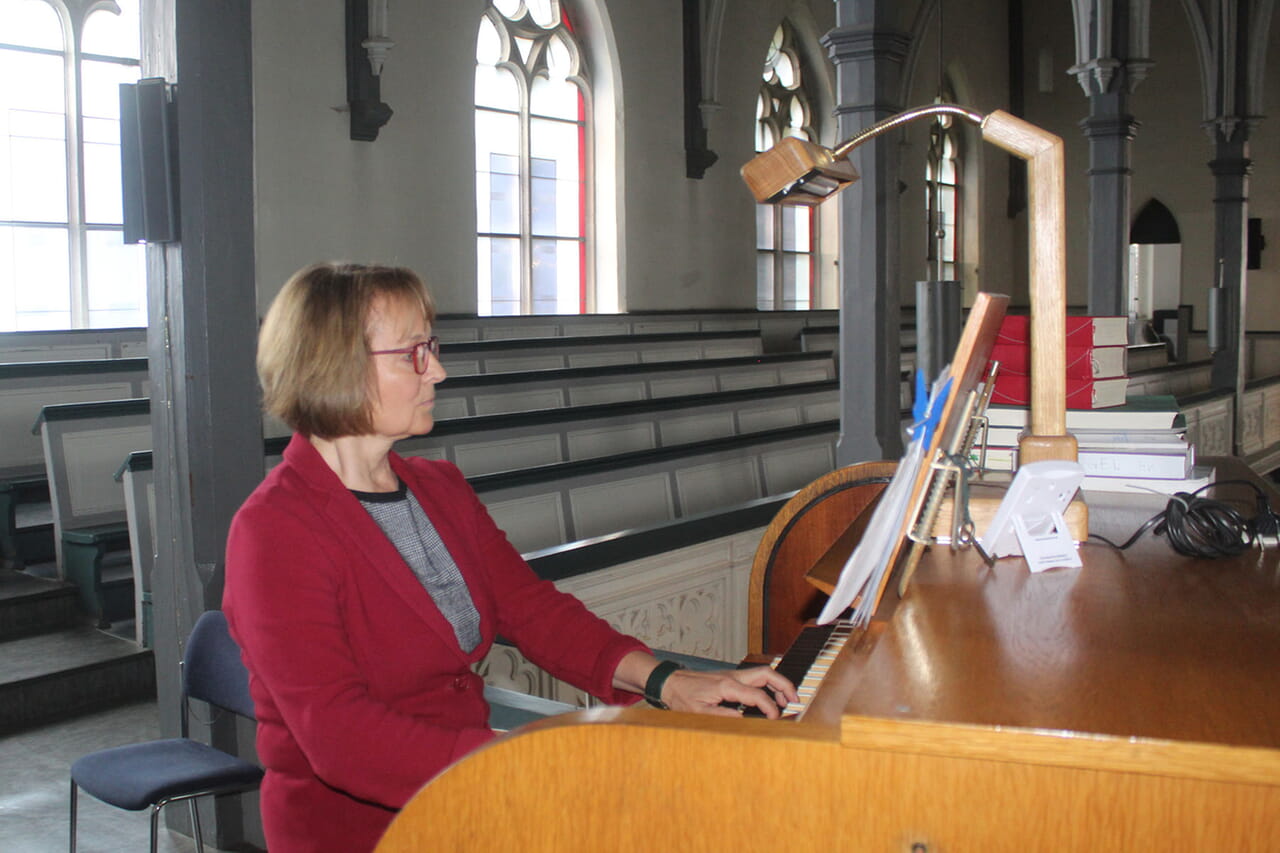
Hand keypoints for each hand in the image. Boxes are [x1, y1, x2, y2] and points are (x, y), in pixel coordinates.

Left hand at [659, 666, 797, 719]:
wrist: (671, 683)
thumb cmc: (683, 697)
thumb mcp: (698, 712)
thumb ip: (721, 716)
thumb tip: (743, 719)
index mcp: (727, 685)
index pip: (756, 695)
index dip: (769, 707)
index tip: (775, 719)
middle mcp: (733, 677)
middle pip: (766, 674)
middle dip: (784, 685)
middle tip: (795, 700)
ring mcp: (733, 676)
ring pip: (763, 674)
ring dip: (777, 685)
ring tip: (787, 701)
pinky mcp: (731, 679)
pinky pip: (755, 679)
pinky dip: (767, 686)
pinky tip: (769, 699)